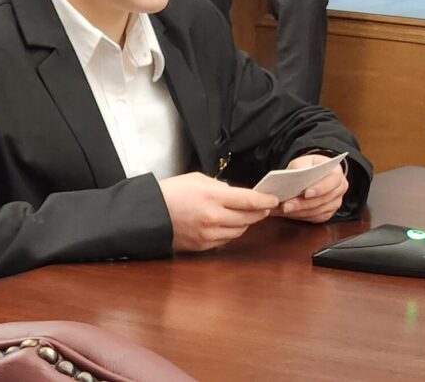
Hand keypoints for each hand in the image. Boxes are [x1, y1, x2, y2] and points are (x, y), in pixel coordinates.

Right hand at [159, 172, 278, 250]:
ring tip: (244, 214)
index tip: (273, 199)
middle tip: (263, 206)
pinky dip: (231, 232)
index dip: (265, 200)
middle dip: (259, 212)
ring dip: (246, 223)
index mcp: (213, 197)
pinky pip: (226, 240)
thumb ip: (220, 186)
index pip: (249, 200)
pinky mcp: (204, 246)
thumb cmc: (172, 192)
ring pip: (240, 231)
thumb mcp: (197, 179)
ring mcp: (209, 234)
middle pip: (249, 218)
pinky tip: (227, 224)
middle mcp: (214, 218)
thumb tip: (236, 194)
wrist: (151, 214)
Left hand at [271, 154, 348, 223]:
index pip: (333, 181)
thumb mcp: (303, 161)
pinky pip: (315, 218)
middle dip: (303, 204)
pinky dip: (300, 216)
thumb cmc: (308, 166)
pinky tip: (288, 213)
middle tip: (286, 205)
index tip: (306, 193)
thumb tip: (291, 179)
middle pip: (324, 200)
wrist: (311, 174)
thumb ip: (300, 168)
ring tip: (283, 209)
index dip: (320, 188)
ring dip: (299, 212)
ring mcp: (335, 203)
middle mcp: (339, 189)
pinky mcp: (327, 213)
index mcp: (336, 173)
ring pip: (318, 211)